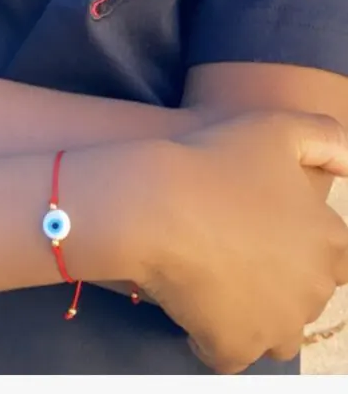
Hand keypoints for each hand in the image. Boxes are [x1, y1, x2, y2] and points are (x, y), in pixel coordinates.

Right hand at [140, 112, 347, 372]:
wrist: (152, 204)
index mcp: (330, 242)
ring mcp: (275, 326)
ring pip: (274, 331)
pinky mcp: (235, 349)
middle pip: (303, 296)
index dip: (302, 244)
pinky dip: (214, 337)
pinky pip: (231, 353)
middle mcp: (313, 291)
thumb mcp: (278, 127)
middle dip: (277, 280)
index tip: (266, 230)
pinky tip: (193, 303)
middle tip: (233, 247)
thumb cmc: (214, 161)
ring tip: (215, 277)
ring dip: (254, 314)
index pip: (339, 261)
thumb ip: (327, 140)